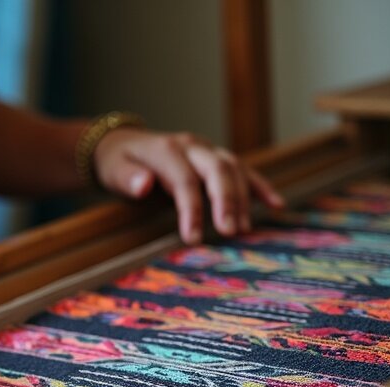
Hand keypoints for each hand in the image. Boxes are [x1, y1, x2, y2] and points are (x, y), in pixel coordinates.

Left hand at [93, 129, 283, 243]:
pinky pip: (243, 170)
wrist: (121, 144)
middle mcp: (191, 146)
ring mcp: (207, 150)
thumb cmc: (117, 163)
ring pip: (233, 168)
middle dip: (226, 200)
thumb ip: (128, 178)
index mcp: (165, 150)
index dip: (191, 209)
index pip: (184, 180)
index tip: (193, 239)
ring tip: (244, 230)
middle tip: (230, 232)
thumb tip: (143, 185)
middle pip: (217, 169)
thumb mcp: (113, 170)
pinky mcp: (216, 158)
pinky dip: (260, 186)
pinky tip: (276, 205)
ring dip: (243, 198)